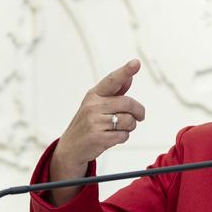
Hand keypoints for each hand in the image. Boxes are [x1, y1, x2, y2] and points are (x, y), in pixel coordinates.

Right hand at [51, 59, 146, 182]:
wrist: (71, 148)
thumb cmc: (87, 124)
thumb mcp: (96, 105)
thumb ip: (114, 92)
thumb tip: (129, 77)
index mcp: (93, 95)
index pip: (112, 80)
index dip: (125, 71)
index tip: (136, 63)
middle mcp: (93, 106)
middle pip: (128, 103)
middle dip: (138, 111)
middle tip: (140, 116)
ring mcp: (95, 122)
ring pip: (129, 121)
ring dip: (130, 126)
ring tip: (120, 128)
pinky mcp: (99, 138)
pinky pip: (124, 135)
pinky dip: (123, 137)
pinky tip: (113, 137)